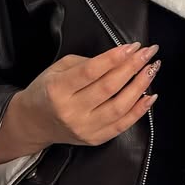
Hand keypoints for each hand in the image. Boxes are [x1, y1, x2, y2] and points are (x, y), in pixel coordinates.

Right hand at [15, 42, 161, 148]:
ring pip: (120, 106)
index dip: (115, 58)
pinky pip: (123, 125)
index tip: (133, 46)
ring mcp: (84, 128)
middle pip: (109, 87)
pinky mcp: (95, 139)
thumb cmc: (47, 92)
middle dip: (133, 67)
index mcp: (57, 89)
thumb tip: (119, 58)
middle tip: (148, 52)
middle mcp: (71, 111)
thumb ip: (86, 63)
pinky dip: (140, 110)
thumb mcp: (57, 69)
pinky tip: (149, 95)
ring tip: (151, 69)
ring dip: (140, 86)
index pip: (91, 72)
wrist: (34, 123)